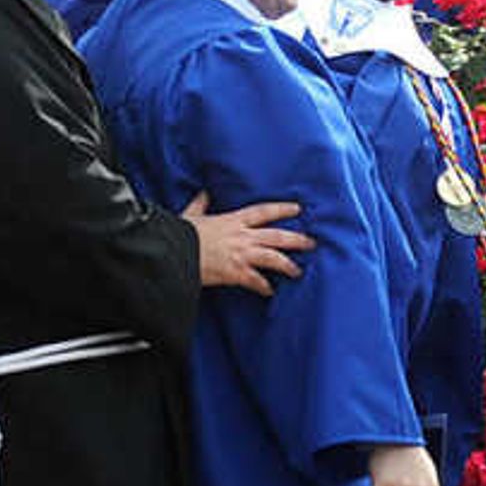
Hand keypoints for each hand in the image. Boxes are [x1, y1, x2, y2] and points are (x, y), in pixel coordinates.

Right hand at [186, 190, 310, 293]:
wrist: (173, 251)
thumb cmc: (182, 234)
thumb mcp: (191, 214)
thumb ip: (200, 204)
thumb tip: (204, 193)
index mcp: (232, 220)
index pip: (263, 211)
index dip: (282, 209)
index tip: (297, 209)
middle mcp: (241, 236)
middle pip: (276, 235)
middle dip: (296, 239)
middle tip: (312, 242)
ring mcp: (240, 254)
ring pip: (273, 257)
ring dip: (288, 264)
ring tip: (298, 271)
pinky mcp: (235, 272)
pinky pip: (256, 281)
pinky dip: (264, 287)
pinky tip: (270, 292)